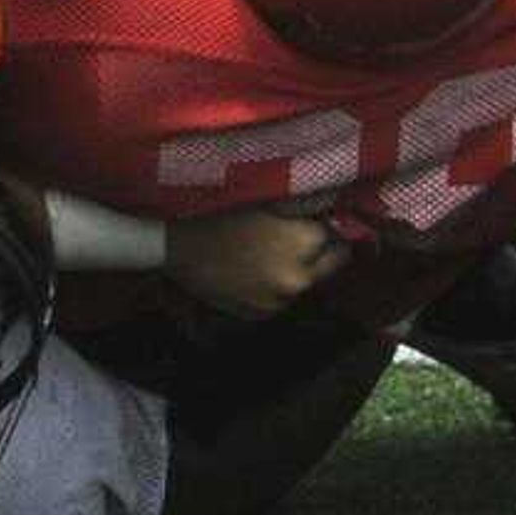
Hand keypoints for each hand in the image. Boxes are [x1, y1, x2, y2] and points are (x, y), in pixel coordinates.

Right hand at [167, 205, 350, 319]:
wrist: (176, 245)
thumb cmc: (221, 212)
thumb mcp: (268, 200)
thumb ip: (306, 205)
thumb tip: (335, 204)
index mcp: (304, 243)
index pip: (339, 235)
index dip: (328, 224)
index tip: (317, 219)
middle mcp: (299, 278)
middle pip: (334, 264)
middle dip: (323, 250)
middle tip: (302, 236)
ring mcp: (280, 301)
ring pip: (307, 282)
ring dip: (301, 269)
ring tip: (273, 251)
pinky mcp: (261, 314)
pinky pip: (283, 298)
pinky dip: (278, 285)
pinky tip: (257, 269)